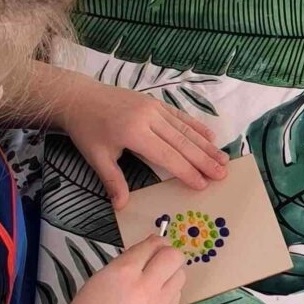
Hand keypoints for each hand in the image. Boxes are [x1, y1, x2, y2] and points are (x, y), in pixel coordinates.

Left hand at [57, 77, 228, 206]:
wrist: (80, 97)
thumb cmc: (87, 130)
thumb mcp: (97, 157)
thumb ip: (113, 181)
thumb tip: (122, 206)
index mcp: (134, 133)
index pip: (167, 156)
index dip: (186, 171)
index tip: (202, 184)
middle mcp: (148, 118)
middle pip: (182, 143)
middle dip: (204, 160)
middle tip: (222, 174)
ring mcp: (153, 108)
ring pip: (185, 129)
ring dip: (206, 145)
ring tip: (223, 158)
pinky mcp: (155, 102)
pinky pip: (180, 116)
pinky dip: (196, 126)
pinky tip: (211, 136)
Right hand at [60, 233, 186, 303]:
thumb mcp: (102, 276)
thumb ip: (127, 261)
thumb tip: (150, 248)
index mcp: (124, 272)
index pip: (153, 245)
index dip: (156, 241)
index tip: (154, 244)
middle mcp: (145, 287)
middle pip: (175, 257)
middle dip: (168, 254)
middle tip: (159, 261)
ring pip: (181, 276)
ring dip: (171, 273)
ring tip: (157, 281)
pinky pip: (177, 296)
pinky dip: (169, 293)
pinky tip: (154, 299)